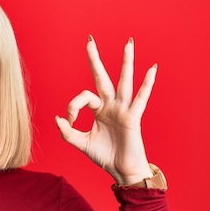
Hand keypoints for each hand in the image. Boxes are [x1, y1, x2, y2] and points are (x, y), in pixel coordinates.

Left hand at [55, 36, 155, 184]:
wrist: (121, 170)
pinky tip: (152, 68)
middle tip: (89, 40)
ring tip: (129, 43)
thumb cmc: (104, 155)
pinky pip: (141, 98)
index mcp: (99, 110)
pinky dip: (147, 84)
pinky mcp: (133, 117)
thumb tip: (57, 118)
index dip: (73, 107)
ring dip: (126, 62)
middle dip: (95, 59)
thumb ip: (67, 132)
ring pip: (124, 81)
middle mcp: (111, 105)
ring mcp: (123, 109)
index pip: (83, 98)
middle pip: (102, 77)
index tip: (70, 121)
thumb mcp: (81, 143)